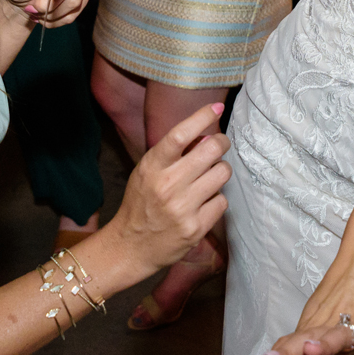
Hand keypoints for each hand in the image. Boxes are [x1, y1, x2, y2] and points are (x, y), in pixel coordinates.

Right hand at [108, 104, 231, 277]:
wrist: (131, 246)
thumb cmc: (141, 203)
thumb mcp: (146, 172)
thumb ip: (171, 154)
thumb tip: (206, 135)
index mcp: (152, 167)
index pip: (180, 134)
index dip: (202, 116)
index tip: (216, 108)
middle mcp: (167, 185)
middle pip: (211, 150)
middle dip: (221, 143)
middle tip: (219, 145)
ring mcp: (183, 208)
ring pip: (222, 173)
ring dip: (220, 171)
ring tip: (209, 177)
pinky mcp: (196, 228)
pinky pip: (222, 201)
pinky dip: (217, 199)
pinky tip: (204, 203)